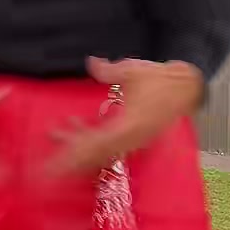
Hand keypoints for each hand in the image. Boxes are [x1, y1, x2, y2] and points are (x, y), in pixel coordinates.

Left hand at [48, 56, 203, 176]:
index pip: (95, 146)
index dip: (73, 153)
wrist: (186, 86)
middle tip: (44, 165)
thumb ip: (110, 71)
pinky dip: (88, 138)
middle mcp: (130, 140)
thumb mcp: (134, 70)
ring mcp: (132, 141)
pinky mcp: (132, 137)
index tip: (53, 162)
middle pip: (93, 155)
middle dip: (69, 158)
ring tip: (54, 133)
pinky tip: (73, 125)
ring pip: (99, 150)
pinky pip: (107, 143)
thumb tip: (92, 63)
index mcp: (130, 126)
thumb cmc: (160, 78)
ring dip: (76, 145)